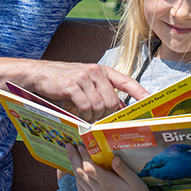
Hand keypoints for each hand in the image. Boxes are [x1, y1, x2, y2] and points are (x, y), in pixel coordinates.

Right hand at [31, 62, 149, 121]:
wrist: (40, 74)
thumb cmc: (65, 82)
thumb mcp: (87, 84)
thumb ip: (103, 92)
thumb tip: (119, 109)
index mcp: (102, 70)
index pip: (126, 81)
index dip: (140, 92)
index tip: (151, 101)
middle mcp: (95, 72)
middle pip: (112, 102)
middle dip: (106, 115)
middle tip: (95, 119)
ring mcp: (84, 77)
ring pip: (99, 107)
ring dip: (92, 117)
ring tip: (83, 115)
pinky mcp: (72, 85)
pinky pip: (85, 107)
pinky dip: (82, 115)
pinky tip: (76, 114)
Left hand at [68, 144, 155, 190]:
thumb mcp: (134, 180)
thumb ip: (123, 169)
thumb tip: (114, 157)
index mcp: (108, 183)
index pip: (90, 168)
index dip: (83, 156)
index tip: (80, 145)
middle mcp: (99, 190)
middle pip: (81, 172)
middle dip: (74, 158)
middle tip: (69, 146)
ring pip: (79, 181)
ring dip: (73, 167)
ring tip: (71, 156)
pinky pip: (82, 190)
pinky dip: (77, 180)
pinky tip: (77, 173)